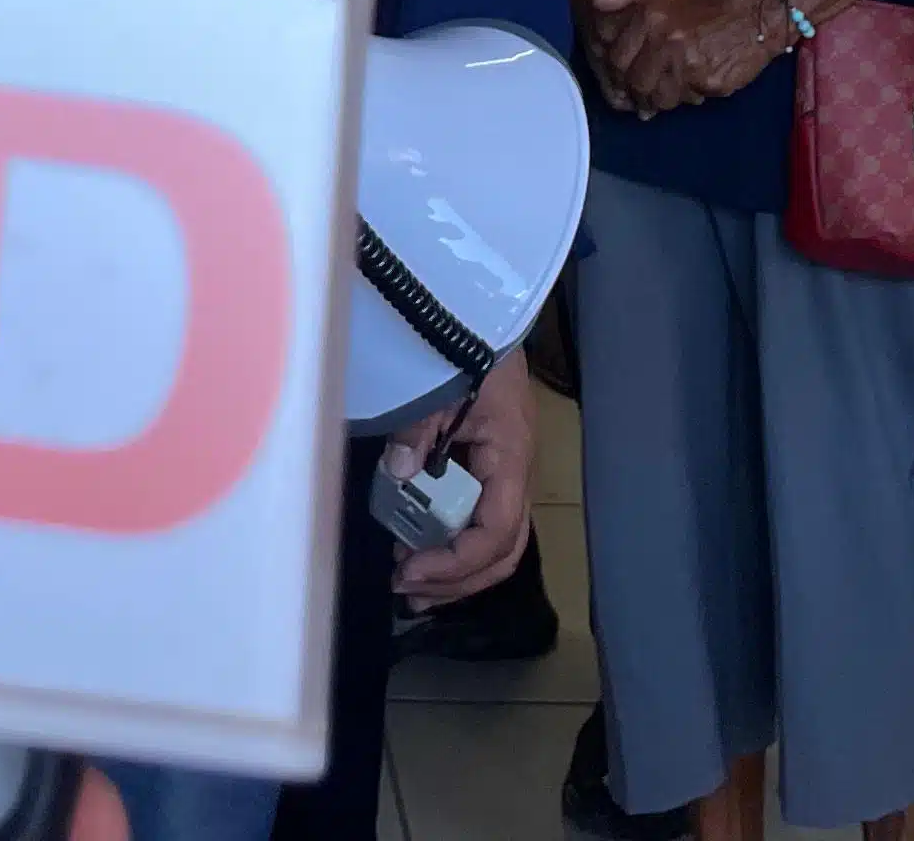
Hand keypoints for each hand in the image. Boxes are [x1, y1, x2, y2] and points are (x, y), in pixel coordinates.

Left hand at [393, 353, 537, 604]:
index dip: (456, 561)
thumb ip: (420, 426)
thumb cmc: (471, 348)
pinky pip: (479, 523)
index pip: (496, 532)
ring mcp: (504, 477)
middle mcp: (514, 478)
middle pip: (502, 552)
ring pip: (495, 545)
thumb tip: (399, 475)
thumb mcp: (442, 382)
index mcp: (511, 459)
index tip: (409, 569)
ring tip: (411, 587)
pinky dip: (452, 547)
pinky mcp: (488, 472)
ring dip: (455, 572)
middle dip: (457, 581)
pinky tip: (419, 554)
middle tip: (408, 592)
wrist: (485, 321)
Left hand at [582, 0, 785, 121]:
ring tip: (661, 94)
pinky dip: (684, 98)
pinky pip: (687, 100)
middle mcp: (668, 42)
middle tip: (640, 95)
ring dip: (657, 100)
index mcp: (651, 19)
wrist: (751, 17)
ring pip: (660, 97)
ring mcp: (690, 64)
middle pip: (637, 82)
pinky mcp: (710, 82)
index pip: (619, 60)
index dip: (617, 74)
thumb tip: (596, 3)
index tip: (622, 79)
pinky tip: (688, 88)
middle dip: (636, 92)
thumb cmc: (700, 5)